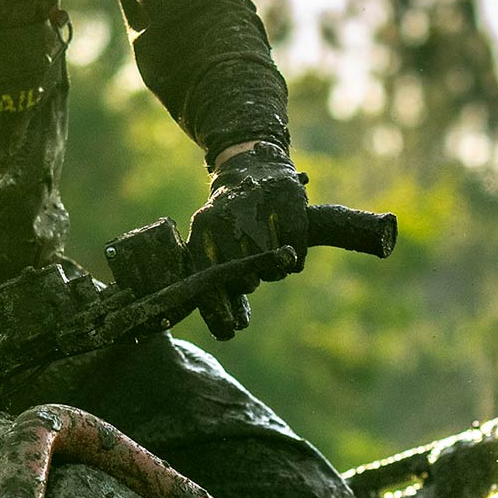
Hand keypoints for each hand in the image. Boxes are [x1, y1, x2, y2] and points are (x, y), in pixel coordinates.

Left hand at [184, 143, 307, 339]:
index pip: (207, 279)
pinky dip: (295, 258)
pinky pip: (295, 248)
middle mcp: (226, 217)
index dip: (217, 310)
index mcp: (202, 229)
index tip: (229, 331)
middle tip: (252, 274)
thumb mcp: (209, 237)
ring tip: (270, 259)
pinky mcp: (288, 200)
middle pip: (243, 278)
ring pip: (271, 266)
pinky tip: (289, 254)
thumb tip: (222, 326)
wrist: (251, 166)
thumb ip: (213, 275)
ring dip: (273, 271)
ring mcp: (258, 208)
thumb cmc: (229, 215)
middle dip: (248, 283)